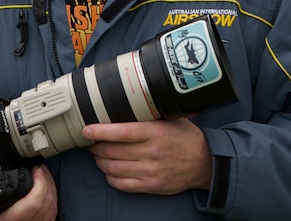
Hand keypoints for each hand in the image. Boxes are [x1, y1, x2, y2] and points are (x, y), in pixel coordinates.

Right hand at [0, 161, 57, 220]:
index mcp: (11, 219)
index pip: (34, 203)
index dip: (41, 184)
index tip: (36, 169)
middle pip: (47, 203)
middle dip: (47, 182)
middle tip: (39, 169)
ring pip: (51, 209)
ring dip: (51, 189)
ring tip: (43, 176)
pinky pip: (50, 216)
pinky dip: (51, 201)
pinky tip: (46, 191)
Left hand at [82, 117, 211, 194]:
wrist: (204, 163)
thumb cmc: (185, 138)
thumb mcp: (170, 119)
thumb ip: (149, 115)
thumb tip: (123, 103)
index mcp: (155, 133)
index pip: (122, 132)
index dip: (100, 132)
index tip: (87, 130)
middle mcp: (152, 153)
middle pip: (113, 151)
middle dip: (96, 147)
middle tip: (91, 142)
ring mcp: (150, 172)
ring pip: (114, 169)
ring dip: (101, 162)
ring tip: (98, 155)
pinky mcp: (151, 186)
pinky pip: (122, 184)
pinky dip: (111, 178)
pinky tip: (110, 170)